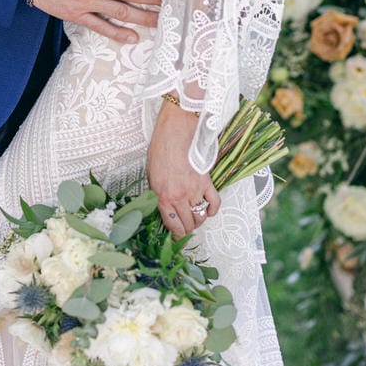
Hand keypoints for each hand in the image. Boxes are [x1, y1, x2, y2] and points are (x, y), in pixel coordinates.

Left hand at [147, 102, 219, 235]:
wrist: (176, 130)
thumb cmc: (161, 148)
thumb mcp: (151, 174)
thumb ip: (158, 193)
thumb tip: (163, 208)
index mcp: (163, 195)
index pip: (172, 224)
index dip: (175, 234)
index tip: (176, 236)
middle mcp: (180, 196)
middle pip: (188, 224)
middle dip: (187, 229)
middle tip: (185, 226)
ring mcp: (195, 190)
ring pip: (201, 217)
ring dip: (198, 220)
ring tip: (195, 217)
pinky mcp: (207, 182)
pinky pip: (214, 203)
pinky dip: (213, 210)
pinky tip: (209, 210)